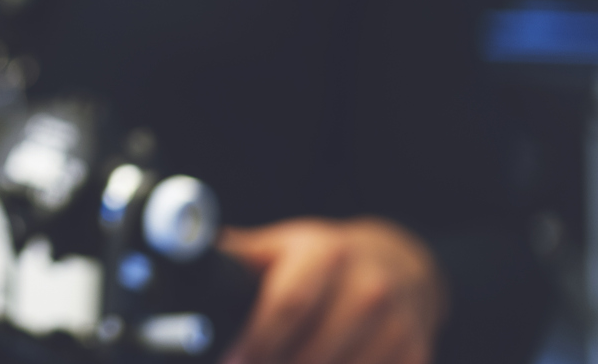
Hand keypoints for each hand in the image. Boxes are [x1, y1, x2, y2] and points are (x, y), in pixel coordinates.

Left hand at [221, 218, 446, 363]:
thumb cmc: (330, 258)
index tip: (232, 363)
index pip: (288, 305)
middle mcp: (367, 288)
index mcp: (326, 256)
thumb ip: (238, 257)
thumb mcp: (284, 245)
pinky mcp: (416, 353)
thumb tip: (181, 256)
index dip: (257, 341)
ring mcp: (397, 324)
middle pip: (315, 351)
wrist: (404, 263)